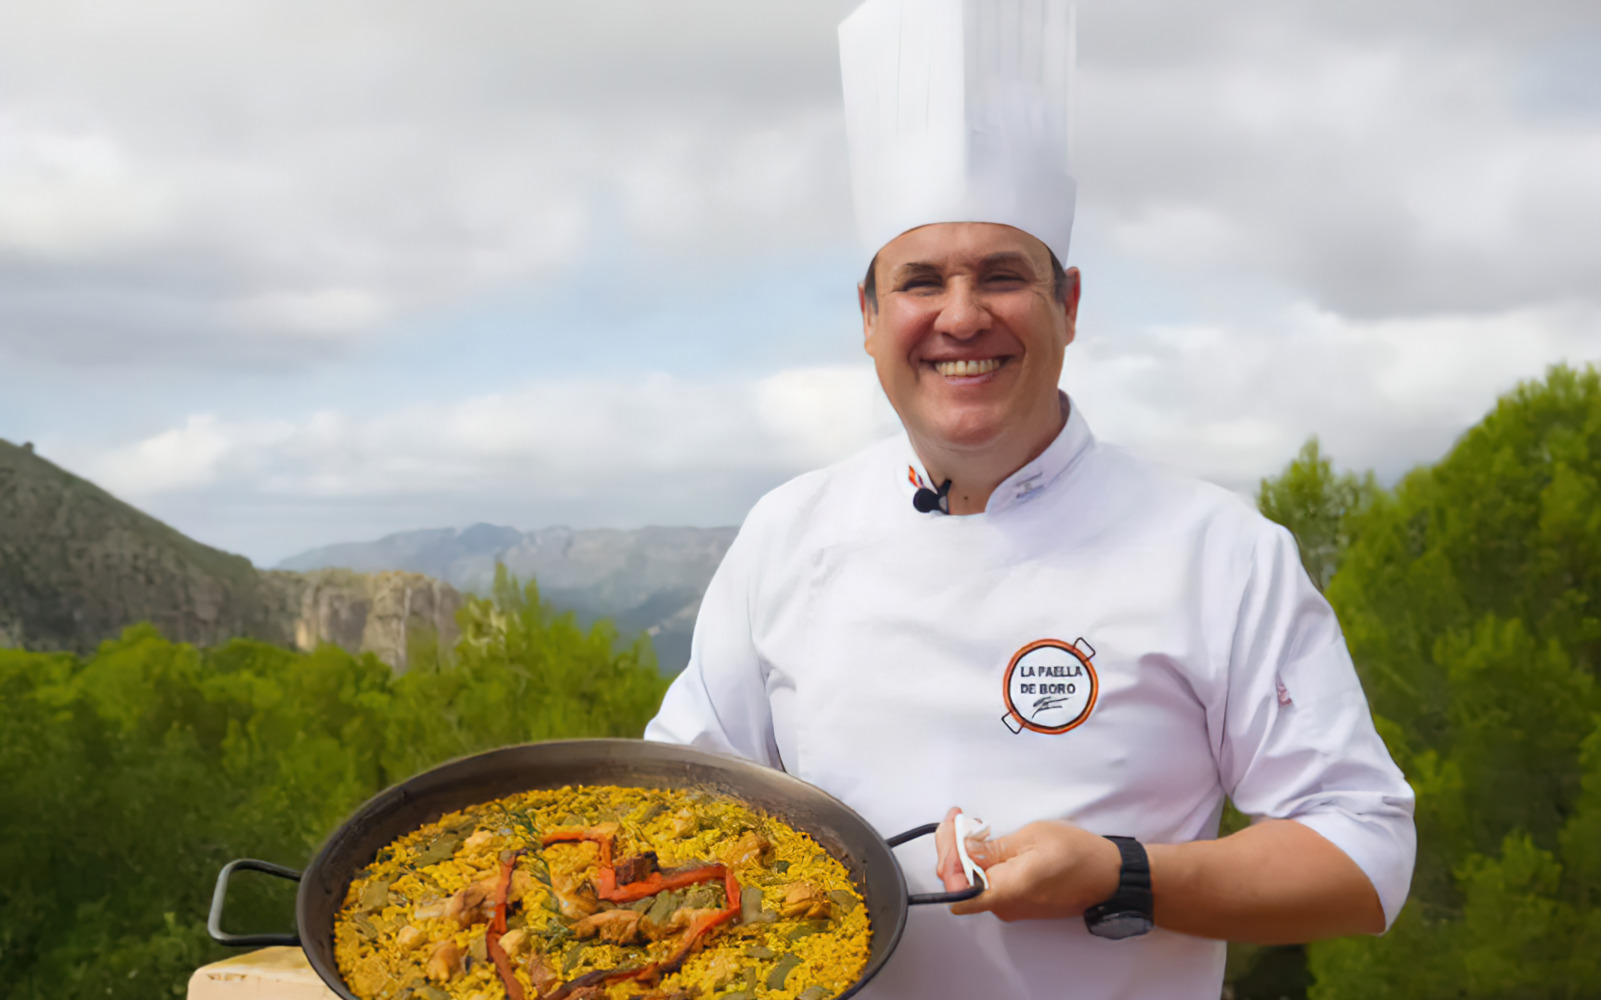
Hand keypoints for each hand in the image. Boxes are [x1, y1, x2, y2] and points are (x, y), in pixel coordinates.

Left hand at [933, 806, 1121, 920]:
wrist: (1108, 878)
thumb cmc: (1077, 855)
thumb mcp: (1031, 838)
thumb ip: (991, 848)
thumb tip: (961, 849)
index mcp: (1006, 892)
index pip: (956, 888)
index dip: (947, 855)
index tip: (951, 826)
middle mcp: (1004, 907)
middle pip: (960, 883)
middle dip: (952, 849)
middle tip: (957, 820)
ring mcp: (1011, 907)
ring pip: (972, 883)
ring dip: (964, 854)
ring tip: (969, 826)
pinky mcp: (1018, 903)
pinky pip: (988, 885)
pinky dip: (980, 863)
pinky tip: (983, 843)